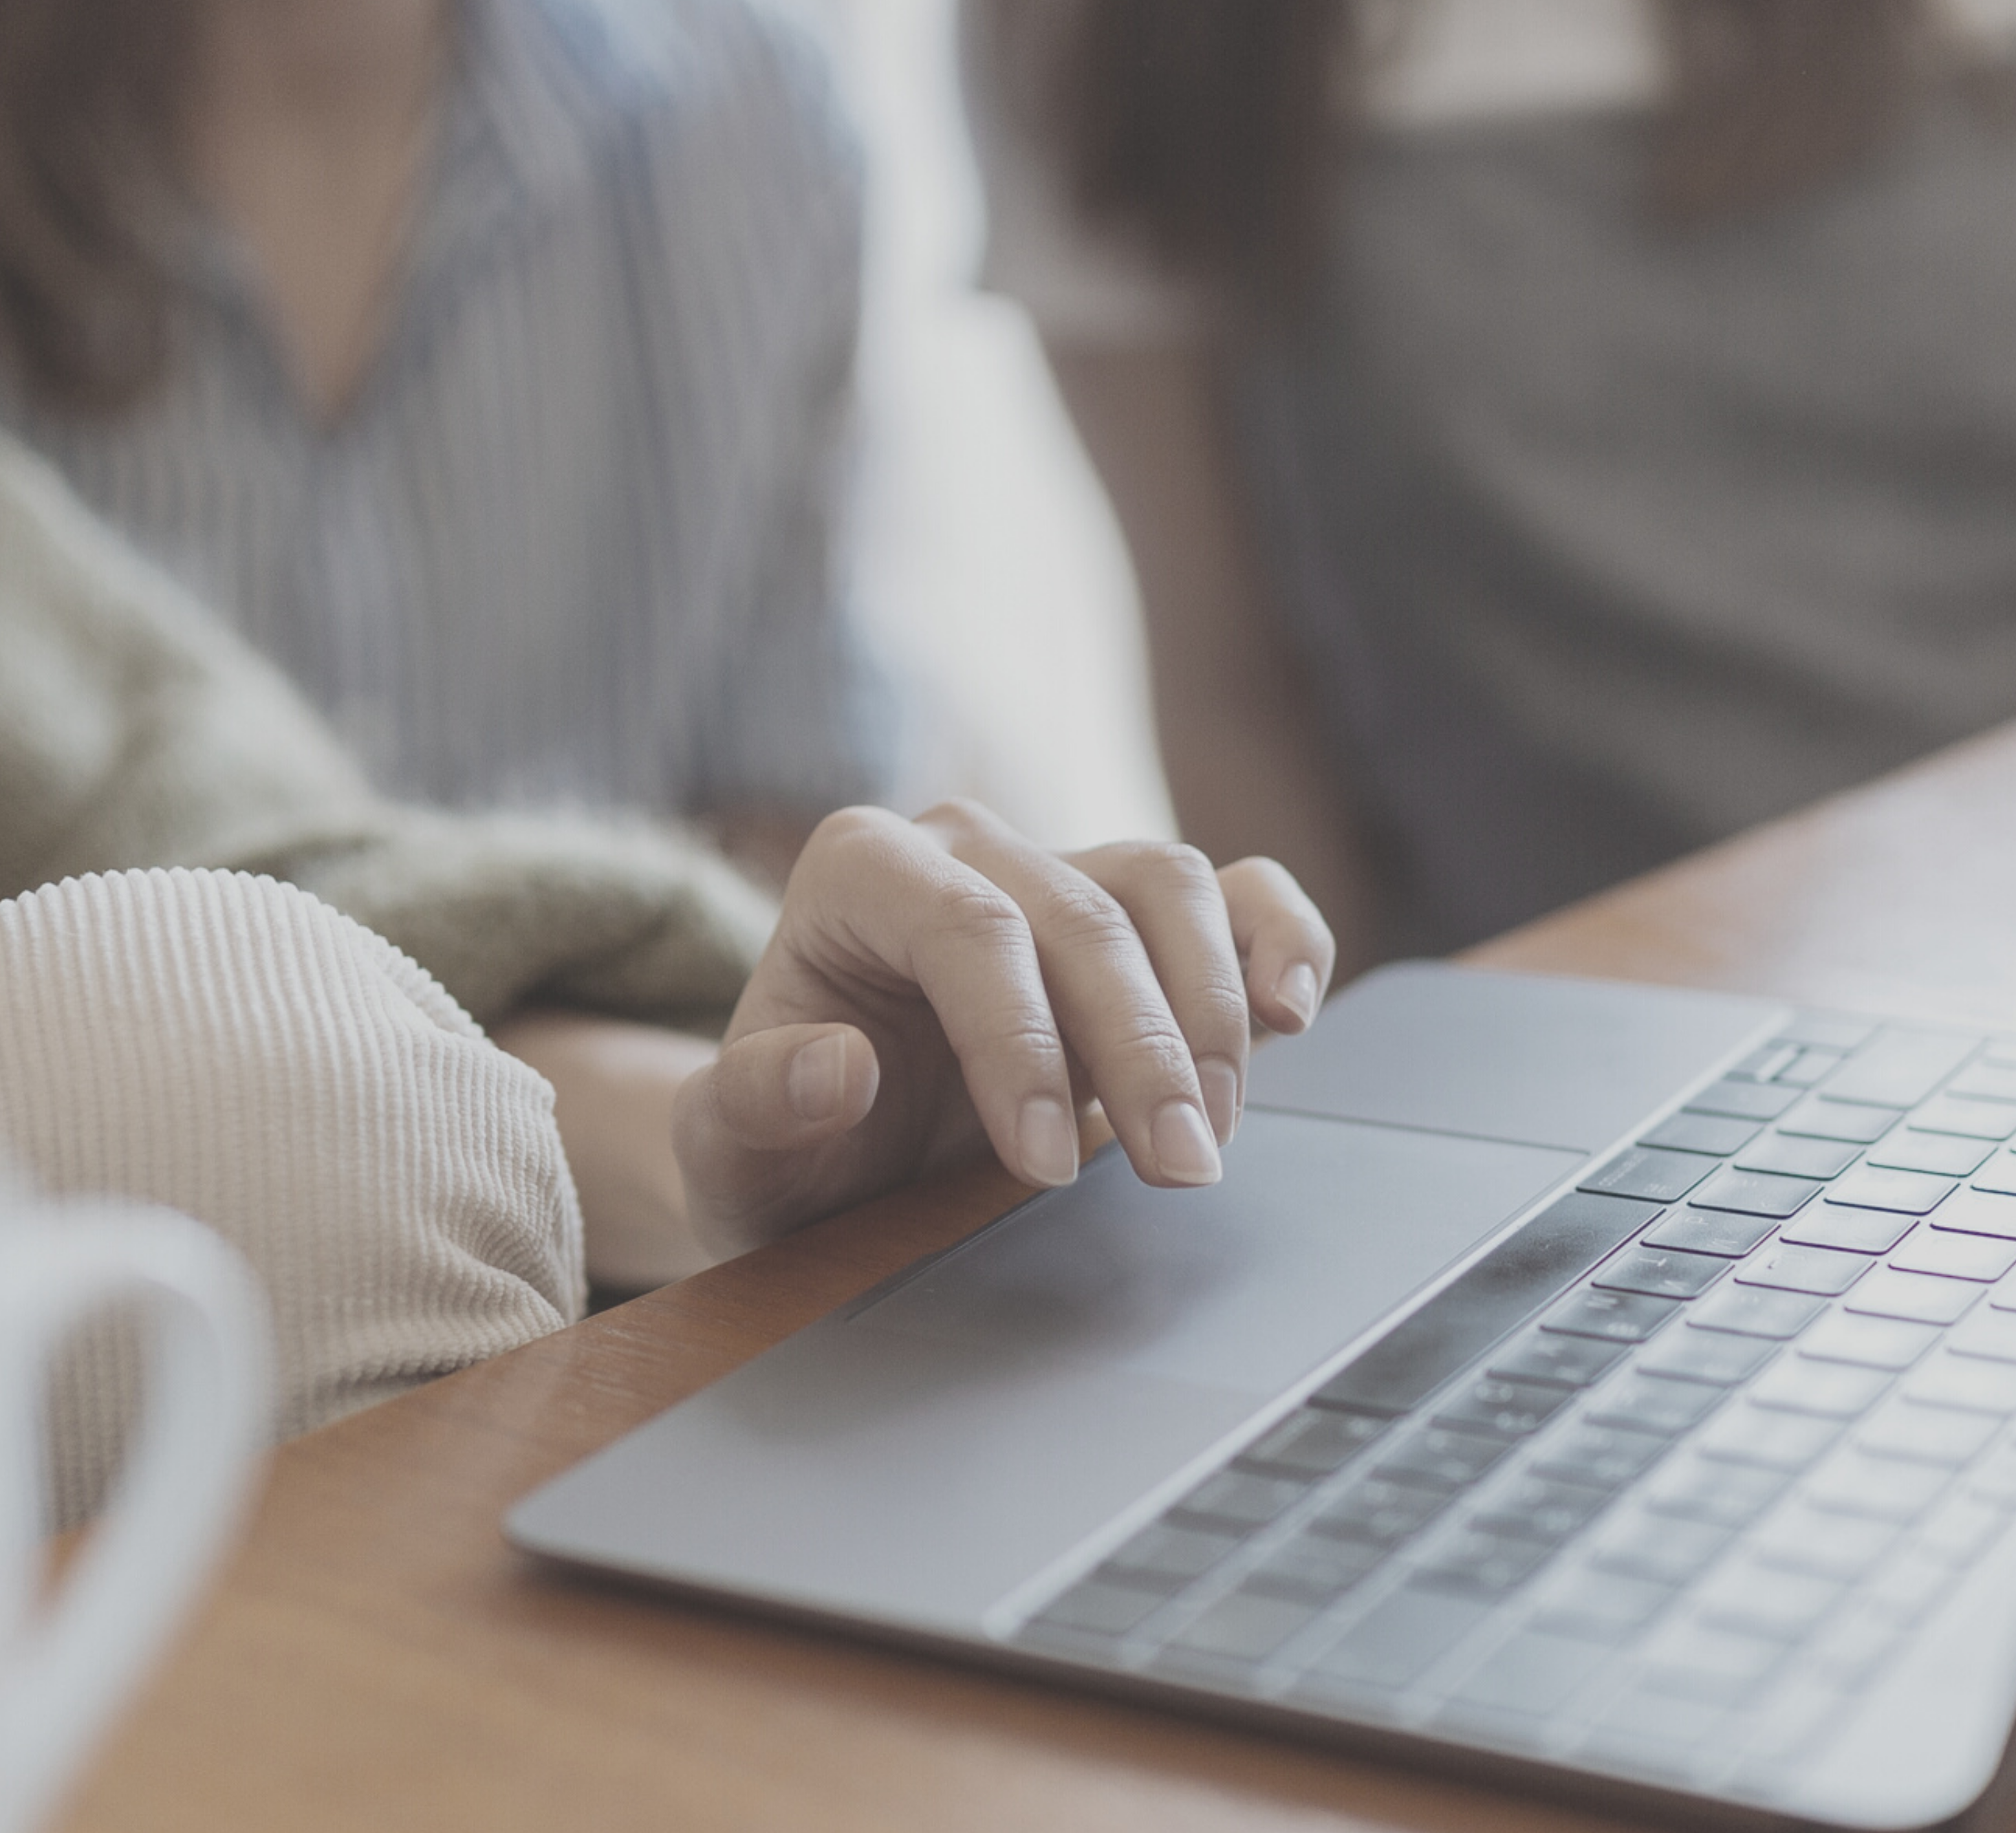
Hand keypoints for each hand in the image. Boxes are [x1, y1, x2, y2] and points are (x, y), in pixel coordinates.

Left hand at [672, 801, 1334, 1254]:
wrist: (828, 1159)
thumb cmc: (779, 1147)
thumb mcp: (727, 1153)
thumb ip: (751, 1106)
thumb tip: (838, 1066)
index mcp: (857, 869)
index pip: (970, 930)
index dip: (1022, 1044)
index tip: (1044, 1168)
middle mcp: (965, 844)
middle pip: (1086, 915)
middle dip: (1141, 1051)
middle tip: (1175, 1171)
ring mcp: (1060, 869)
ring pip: (1168, 888)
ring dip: (1209, 1016)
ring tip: (1209, 1136)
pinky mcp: (1136, 917)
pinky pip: (1234, 892)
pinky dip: (1278, 939)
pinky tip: (1288, 1015)